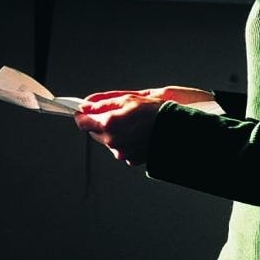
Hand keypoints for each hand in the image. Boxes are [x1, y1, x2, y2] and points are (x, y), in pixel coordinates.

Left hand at [75, 85, 214, 166]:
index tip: (83, 111)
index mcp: (109, 125)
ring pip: (108, 141)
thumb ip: (103, 104)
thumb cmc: (155, 112)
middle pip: (94, 133)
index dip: (82, 115)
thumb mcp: (128, 100)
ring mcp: (122, 152)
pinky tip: (136, 133)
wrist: (177, 131)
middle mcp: (113, 142)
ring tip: (129, 123)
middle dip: (99, 123)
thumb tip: (85, 106)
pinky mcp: (132, 159)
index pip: (82, 122)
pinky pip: (121, 149)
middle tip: (112, 113)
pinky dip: (124, 142)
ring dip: (112, 132)